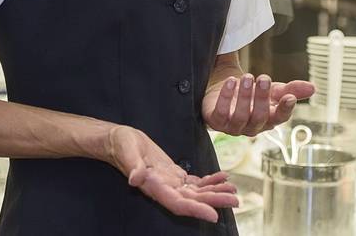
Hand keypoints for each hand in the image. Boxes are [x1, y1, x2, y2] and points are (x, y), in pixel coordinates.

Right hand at [106, 126, 238, 222]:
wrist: (119, 141)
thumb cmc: (122, 145)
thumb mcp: (127, 152)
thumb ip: (133, 166)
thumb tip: (136, 179)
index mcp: (155, 187)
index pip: (178, 203)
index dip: (196, 210)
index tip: (214, 215)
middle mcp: (165, 188)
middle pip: (193, 200)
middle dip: (214, 201)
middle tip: (235, 201)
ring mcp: (171, 182)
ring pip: (197, 192)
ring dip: (215, 192)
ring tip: (233, 189)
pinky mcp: (174, 174)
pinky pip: (194, 181)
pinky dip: (209, 181)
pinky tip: (222, 178)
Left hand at [202, 74, 315, 136]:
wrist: (224, 89)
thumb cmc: (251, 93)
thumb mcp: (272, 89)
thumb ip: (291, 89)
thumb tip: (314, 88)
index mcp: (269, 119)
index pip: (280, 118)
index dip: (285, 109)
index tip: (289, 97)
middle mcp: (252, 126)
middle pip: (260, 117)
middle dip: (262, 97)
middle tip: (263, 77)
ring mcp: (233, 126)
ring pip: (241, 117)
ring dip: (245, 97)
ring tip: (247, 77)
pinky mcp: (216, 121)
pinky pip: (221, 113)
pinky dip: (226, 97)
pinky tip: (231, 81)